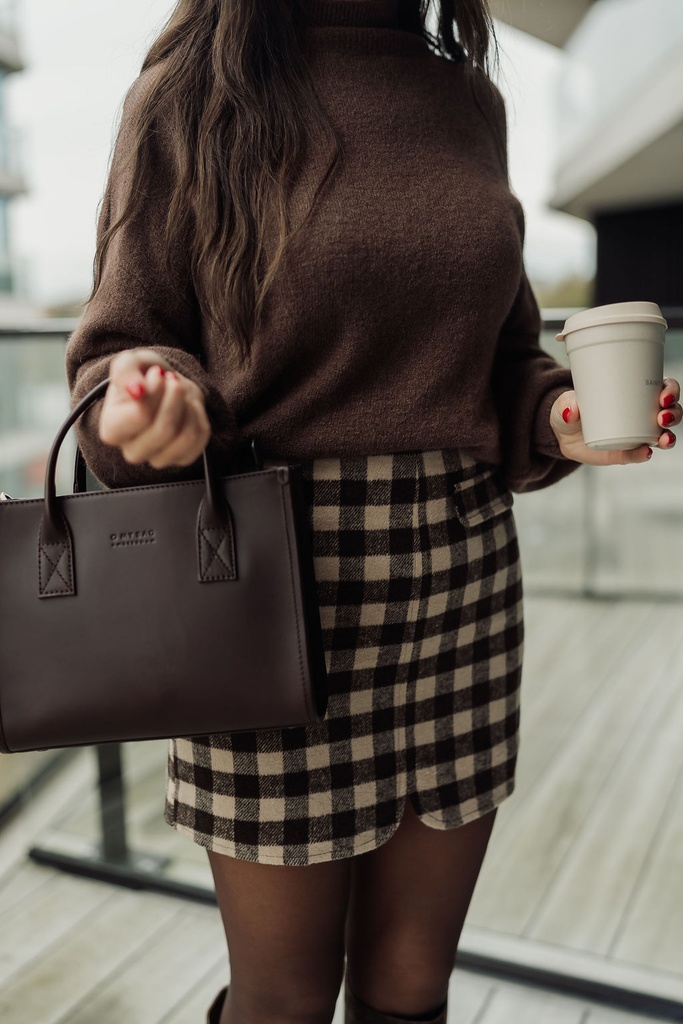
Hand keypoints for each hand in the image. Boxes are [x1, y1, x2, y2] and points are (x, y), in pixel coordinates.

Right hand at [99, 349, 210, 468]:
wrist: (165, 385)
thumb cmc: (143, 376)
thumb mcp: (129, 363)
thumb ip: (125, 371)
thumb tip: (136, 389)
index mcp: (112, 430)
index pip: (140, 415)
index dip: (155, 390)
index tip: (156, 373)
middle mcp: (132, 451)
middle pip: (164, 430)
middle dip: (175, 396)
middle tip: (173, 379)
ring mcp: (158, 459)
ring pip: (185, 437)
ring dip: (188, 405)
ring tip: (180, 392)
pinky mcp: (182, 458)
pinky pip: (200, 437)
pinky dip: (199, 414)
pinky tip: (188, 406)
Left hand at [549, 377, 680, 465]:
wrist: (563, 434)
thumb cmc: (571, 408)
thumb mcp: (566, 402)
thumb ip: (566, 403)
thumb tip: (571, 411)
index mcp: (636, 393)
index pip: (663, 388)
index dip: (671, 390)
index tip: (665, 394)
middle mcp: (642, 414)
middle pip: (670, 412)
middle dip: (673, 414)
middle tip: (662, 416)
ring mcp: (637, 435)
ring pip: (663, 435)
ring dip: (668, 437)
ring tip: (663, 438)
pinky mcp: (625, 453)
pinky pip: (639, 454)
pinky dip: (643, 454)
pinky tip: (646, 452)